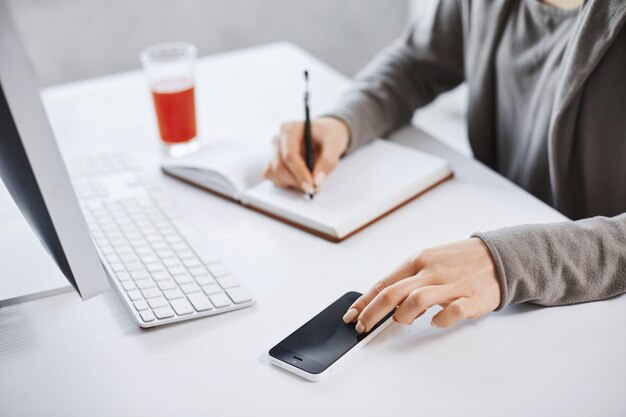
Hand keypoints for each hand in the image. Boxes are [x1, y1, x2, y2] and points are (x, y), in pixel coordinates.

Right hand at [263, 117, 349, 193]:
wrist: (326, 136)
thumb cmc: (328, 136)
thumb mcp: (334, 145)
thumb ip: (328, 161)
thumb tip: (317, 181)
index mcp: (291, 129)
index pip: (289, 155)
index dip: (299, 173)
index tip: (311, 186)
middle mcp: (279, 139)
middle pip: (279, 166)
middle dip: (296, 181)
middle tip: (313, 189)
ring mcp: (274, 151)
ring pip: (274, 173)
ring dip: (291, 183)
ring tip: (309, 182)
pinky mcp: (273, 162)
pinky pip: (272, 176)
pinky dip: (285, 182)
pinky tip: (299, 180)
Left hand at [343, 238, 500, 331]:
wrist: (498, 256)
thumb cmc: (458, 261)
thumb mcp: (429, 261)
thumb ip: (408, 280)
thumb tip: (385, 303)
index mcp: (418, 261)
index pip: (383, 283)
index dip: (365, 301)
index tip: (352, 315)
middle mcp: (430, 271)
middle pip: (392, 293)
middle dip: (372, 313)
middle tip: (363, 327)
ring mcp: (451, 285)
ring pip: (416, 300)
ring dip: (403, 315)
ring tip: (402, 322)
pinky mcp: (471, 299)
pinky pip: (451, 312)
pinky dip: (439, 320)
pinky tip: (434, 322)